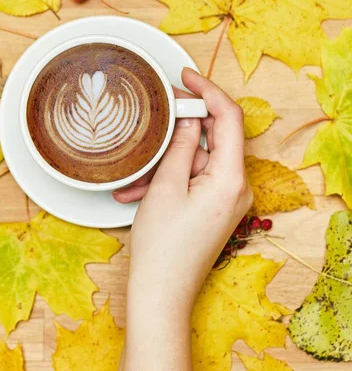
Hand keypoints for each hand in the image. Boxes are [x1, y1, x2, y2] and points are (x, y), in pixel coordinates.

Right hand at [115, 68, 252, 310]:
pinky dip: (168, 180)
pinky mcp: (214, 208)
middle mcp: (236, 187)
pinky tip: (138, 191)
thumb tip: (187, 116)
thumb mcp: (166, 186)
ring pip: (195, 162)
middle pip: (212, 139)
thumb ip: (179, 145)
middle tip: (154, 119)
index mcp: (231, 178)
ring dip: (164, 163)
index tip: (185, 76)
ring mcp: (226, 199)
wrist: (161, 294)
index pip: (229, 118)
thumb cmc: (163, 247)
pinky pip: (192, 181)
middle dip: (179, 131)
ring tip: (133, 177)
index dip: (208, 91)